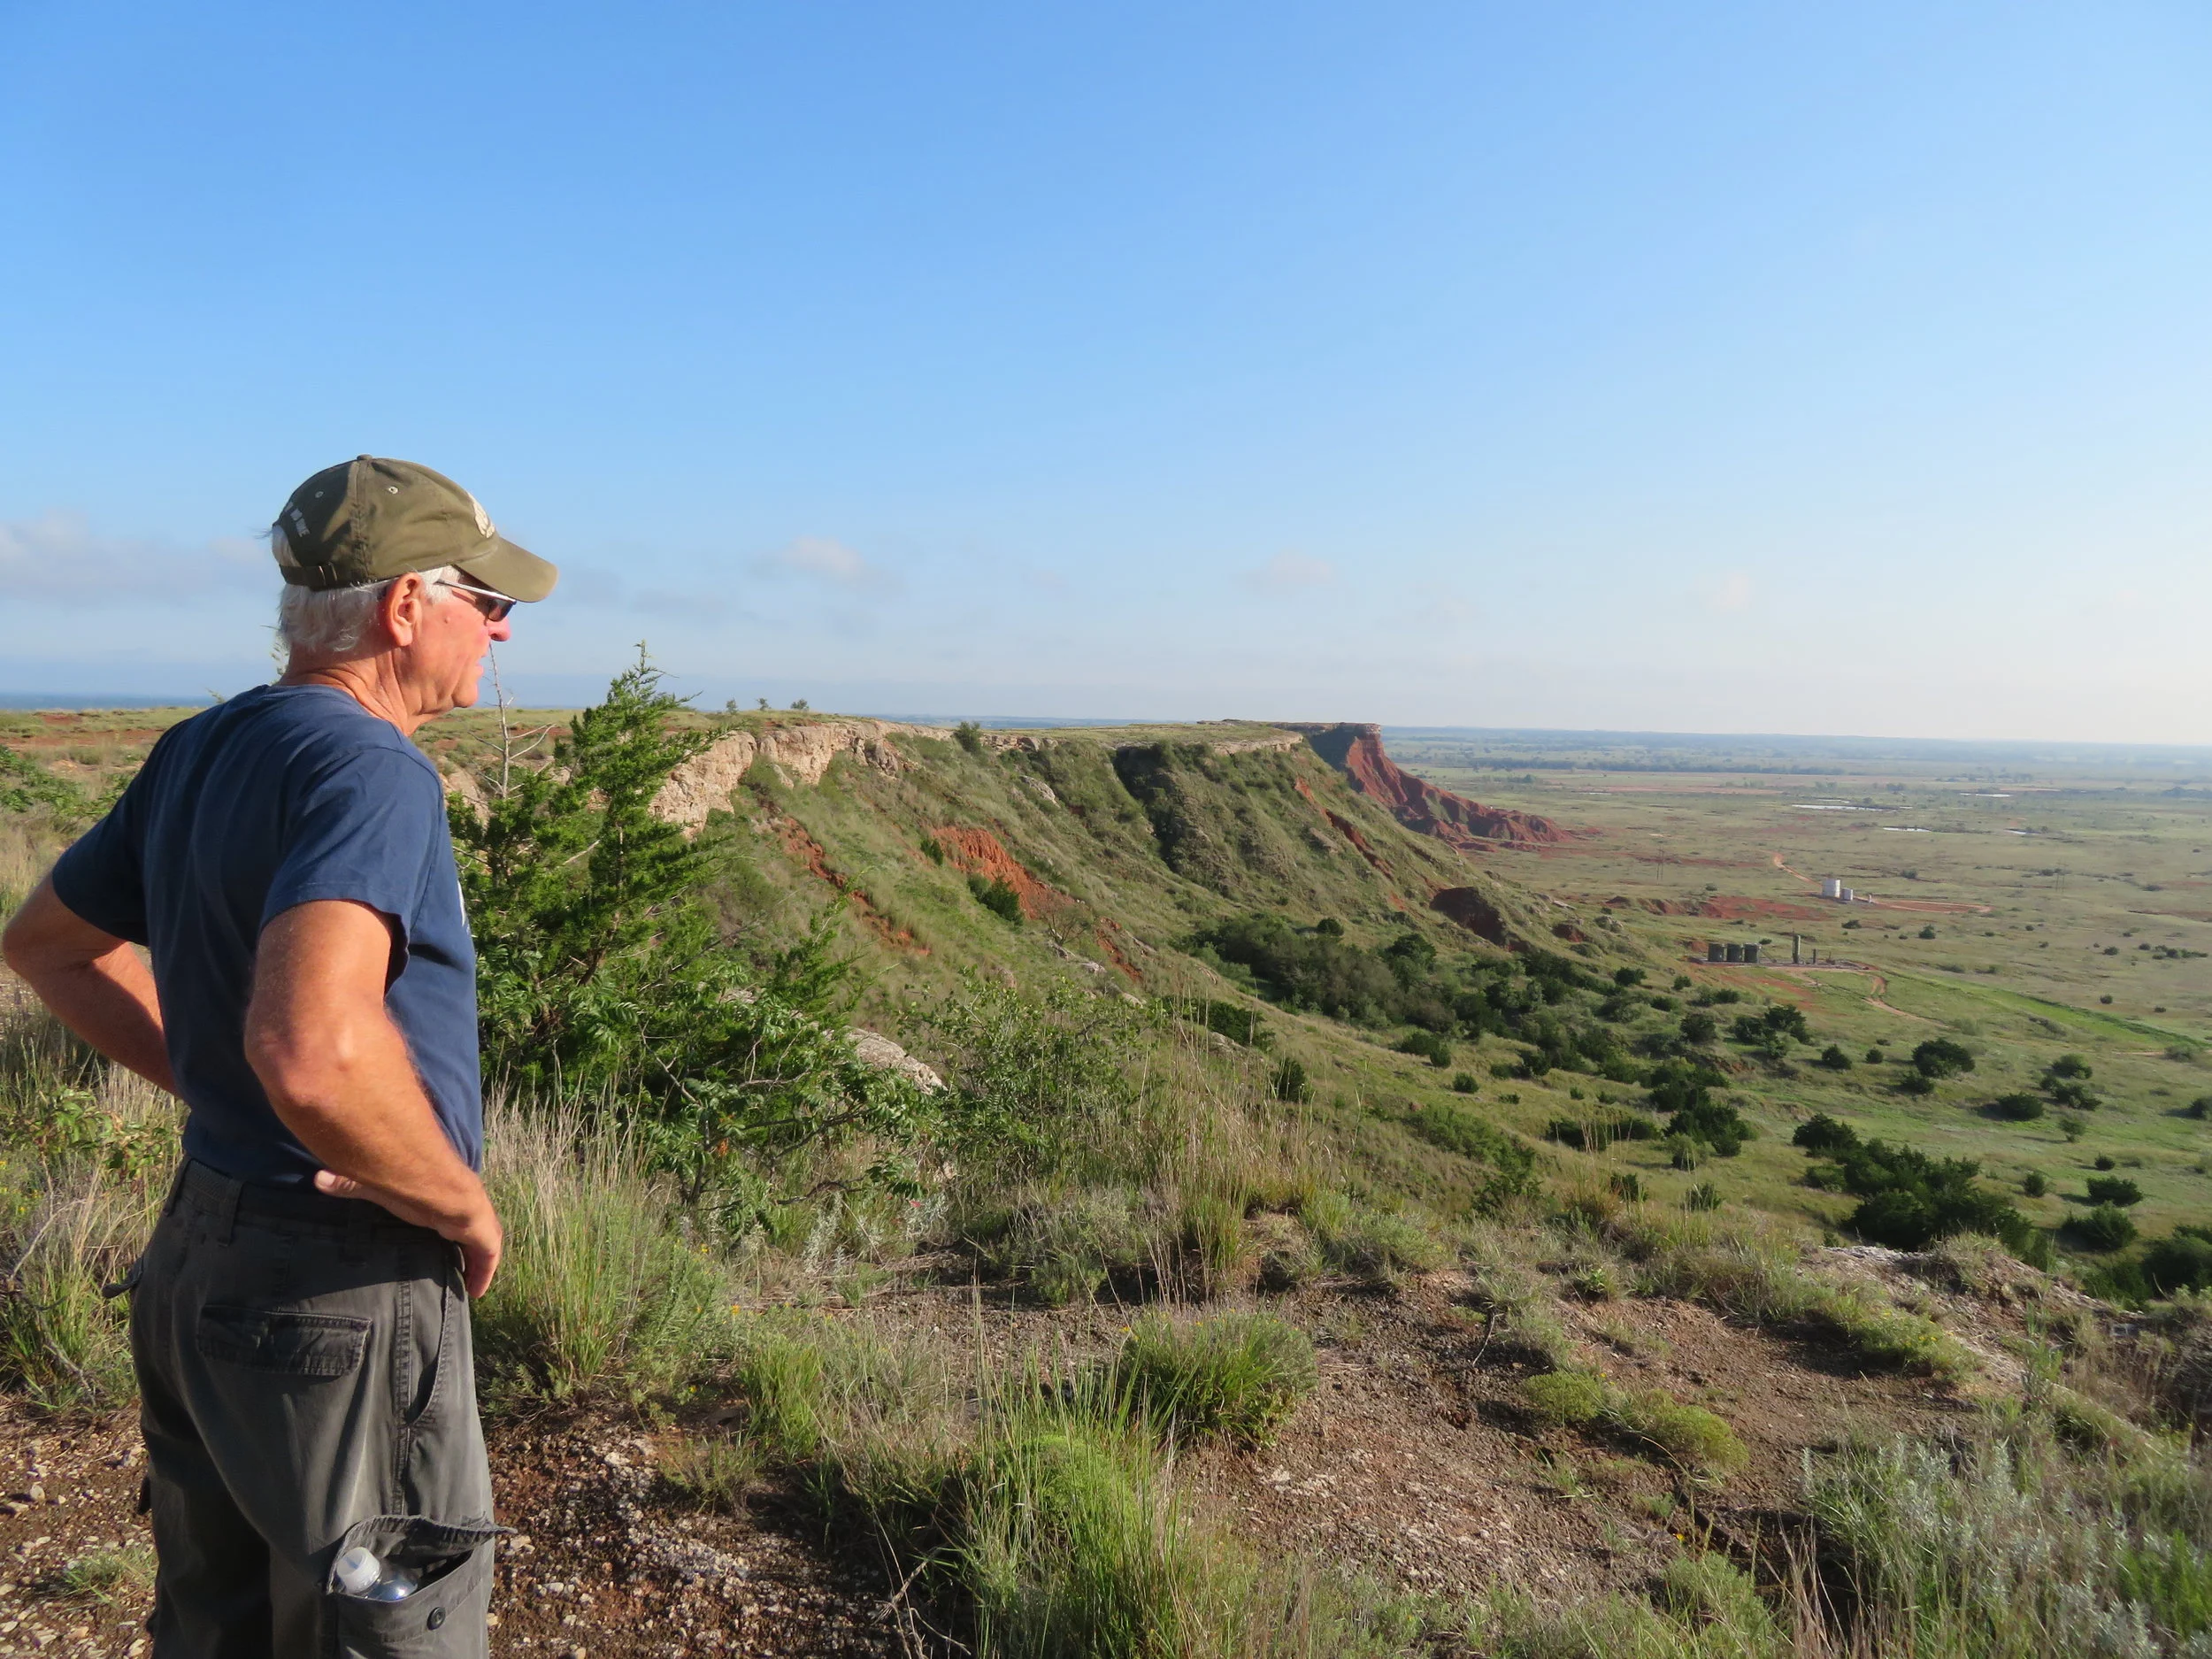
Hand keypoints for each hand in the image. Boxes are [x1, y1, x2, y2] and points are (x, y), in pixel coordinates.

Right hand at [313, 1169, 504, 1297]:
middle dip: (470, 1248)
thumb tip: (317, 1178)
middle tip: (461, 1270)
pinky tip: (477, 1291)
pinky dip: (484, 1273)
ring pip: (483, 1246)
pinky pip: (489, 1259)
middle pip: (471, 1231)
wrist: (441, 1187)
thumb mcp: (379, 1187)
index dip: (449, 1227)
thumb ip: (351, 1184)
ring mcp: (479, 1222)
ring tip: (470, 1285)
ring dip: (478, 1263)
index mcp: (444, 1195)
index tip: (443, 1238)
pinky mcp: (486, 1237)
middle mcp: (465, 1208)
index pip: (450, 1213)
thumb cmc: (410, 1183)